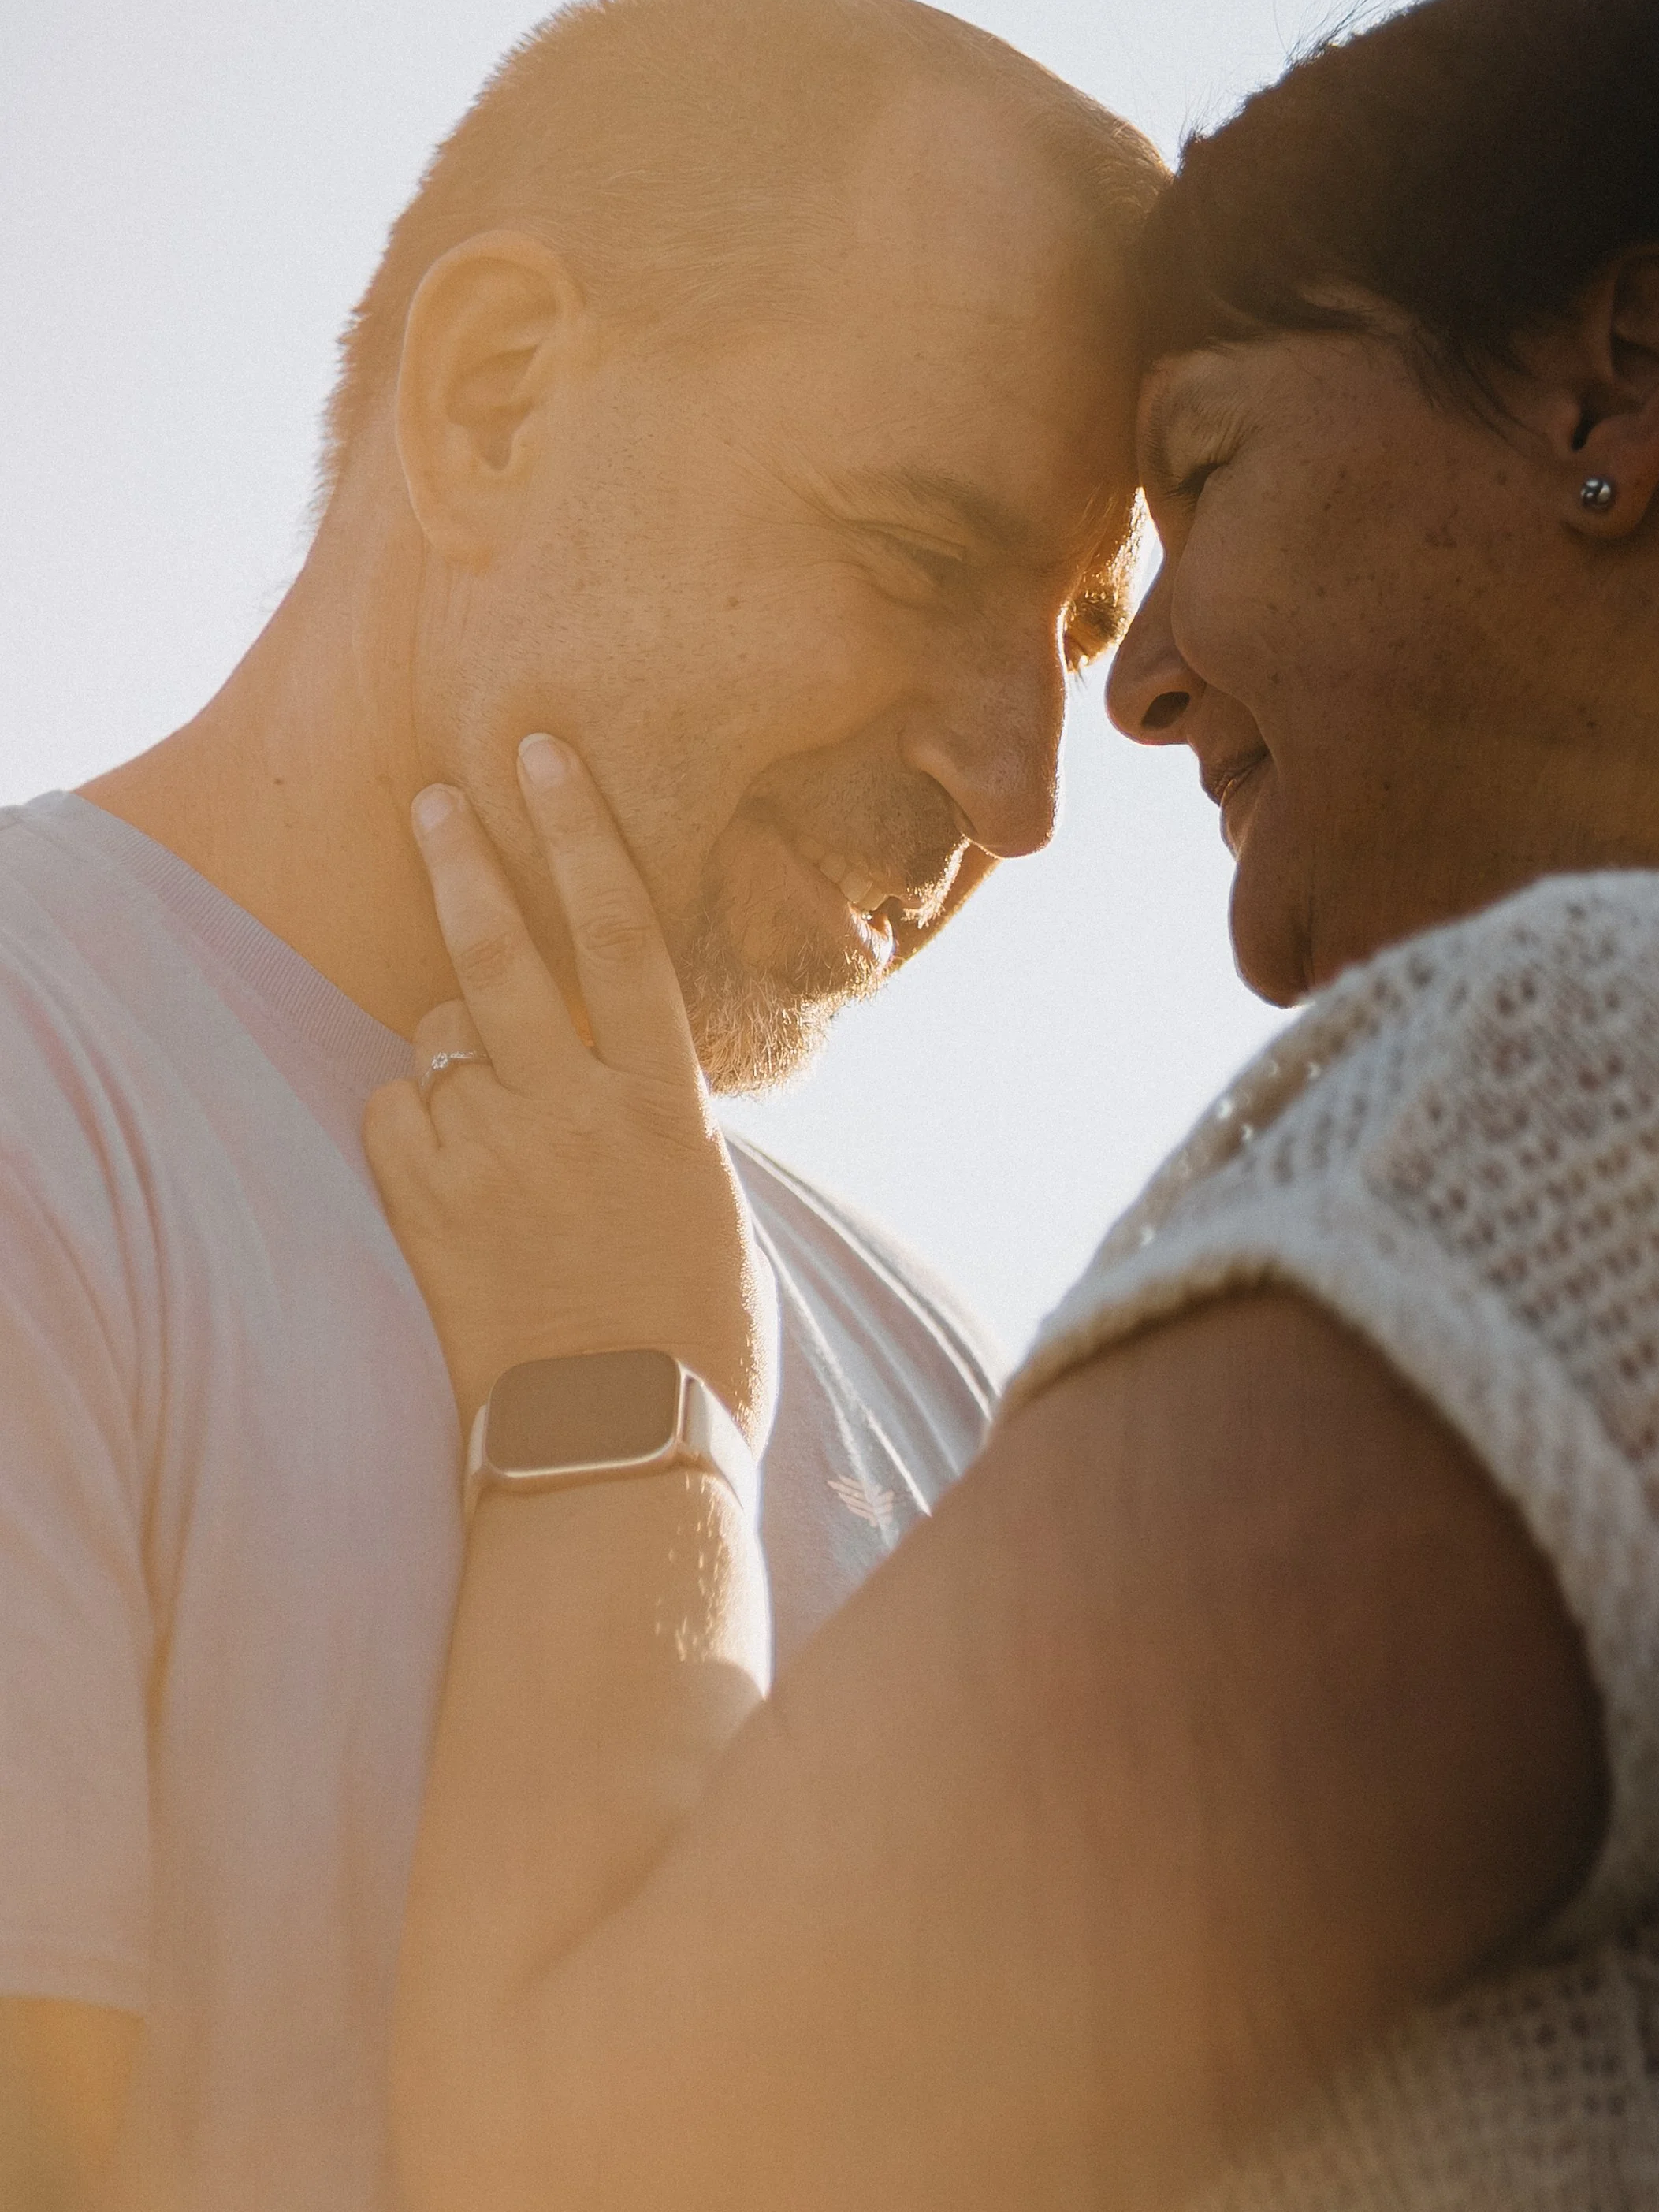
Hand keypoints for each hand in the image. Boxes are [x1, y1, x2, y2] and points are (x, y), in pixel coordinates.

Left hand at [364, 734, 777, 1445]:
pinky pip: (396, 1116)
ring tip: (491, 1110)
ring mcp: (494, 1157)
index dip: (580, 831)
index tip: (546, 759)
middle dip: (466, 859)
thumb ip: (657, 1118)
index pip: (623, 930)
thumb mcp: (708, 1204)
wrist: (620, 1452)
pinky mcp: (428, 1210)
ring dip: (455, 1049)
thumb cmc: (696, 1341)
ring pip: (441, 1039)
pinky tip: (449, 1169)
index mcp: (666, 1103)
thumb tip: (623, 1069)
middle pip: (501, 948)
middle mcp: (575, 1109)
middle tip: (433, 799)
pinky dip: (414, 1123)